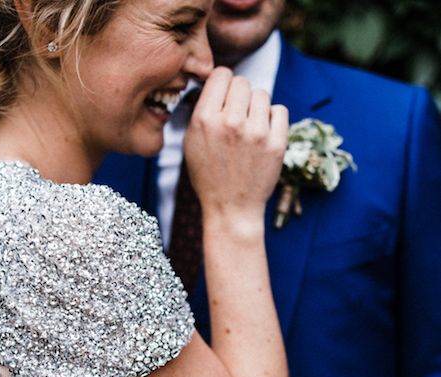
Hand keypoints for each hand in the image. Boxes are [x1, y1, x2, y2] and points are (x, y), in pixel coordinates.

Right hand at [184, 67, 287, 234]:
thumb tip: (217, 81)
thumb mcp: (191, 143)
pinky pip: (280, 110)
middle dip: (239, 96)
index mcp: (205, 120)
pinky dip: (272, 119)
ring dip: (256, 108)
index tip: (223, 96)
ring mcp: (256, 133)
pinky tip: (263, 135)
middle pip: (243, 82)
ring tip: (249, 128)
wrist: (231, 208)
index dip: (223, 84)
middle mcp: (230, 122)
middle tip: (236, 115)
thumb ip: (202, 111)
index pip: (222, 75)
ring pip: (262, 95)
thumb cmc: (209, 175)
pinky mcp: (276, 143)